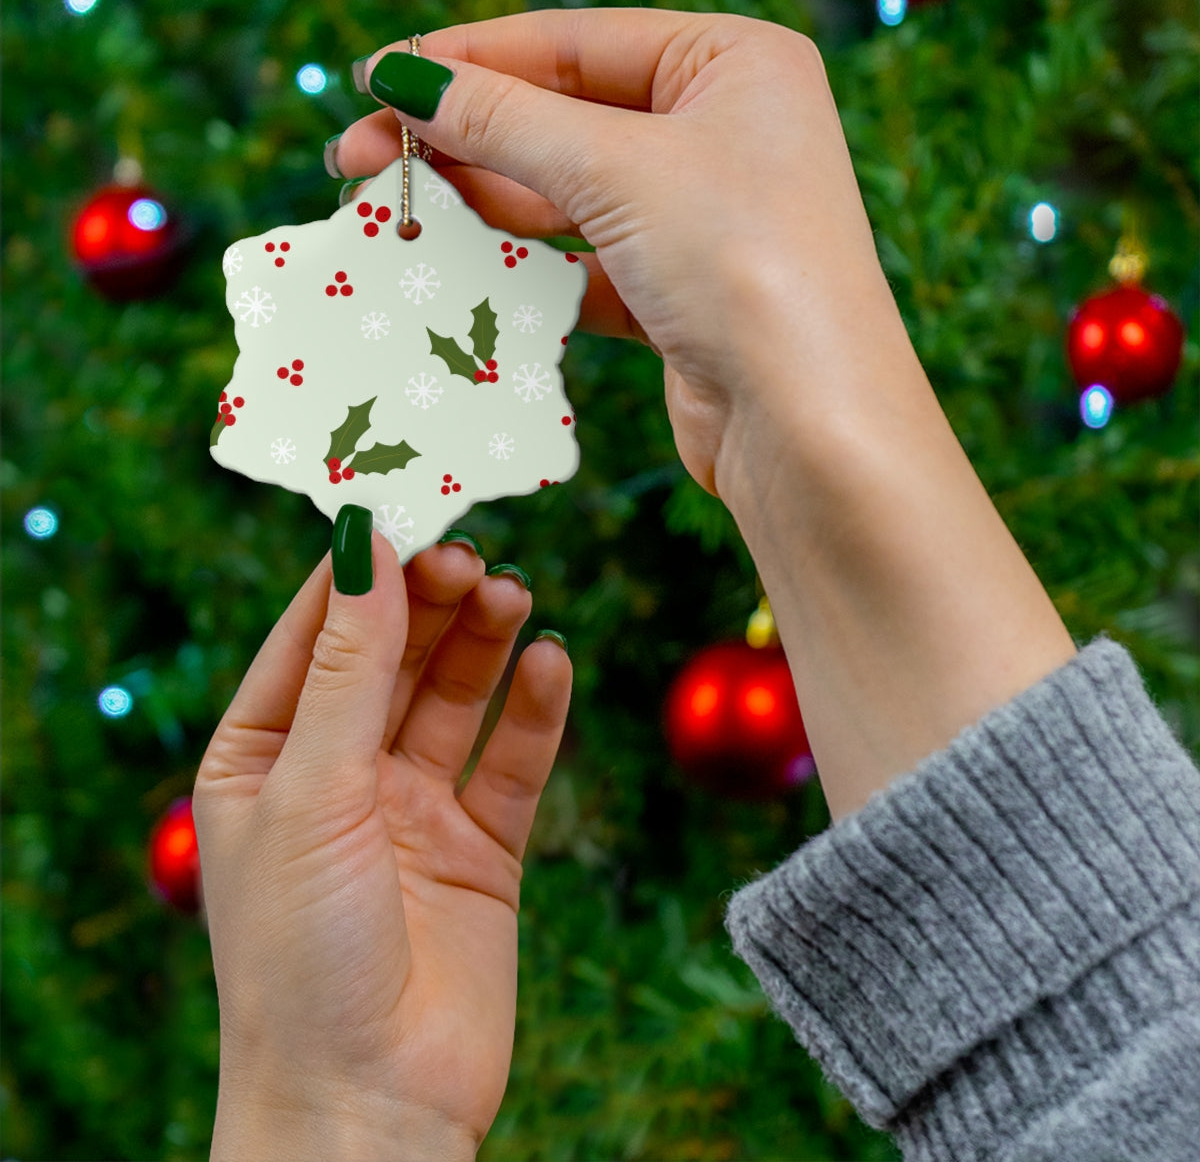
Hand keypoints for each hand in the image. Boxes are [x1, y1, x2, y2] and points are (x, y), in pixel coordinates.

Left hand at [193, 533, 570, 1159]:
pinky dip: (535, 711)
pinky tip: (552, 663)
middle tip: (473, 553)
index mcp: (264, 757)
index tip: (407, 503)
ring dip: (484, 642)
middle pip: (393, 656)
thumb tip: (365, 544)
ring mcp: (413, 810)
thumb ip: (348, 667)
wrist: (370, 1106)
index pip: (314, 634)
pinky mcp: (482, 848)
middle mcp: (339, 775)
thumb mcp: (312, 791)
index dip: (360, 569)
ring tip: (514, 594)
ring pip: (456, 697)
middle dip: (431, 600)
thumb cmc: (301, 956)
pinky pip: (513, 761)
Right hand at [335, 9, 894, 497]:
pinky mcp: (680, 294)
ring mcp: (702, 217)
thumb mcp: (618, 170)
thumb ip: (506, 121)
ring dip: (484, 205)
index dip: (467, 60)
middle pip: (564, 119)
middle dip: (462, 139)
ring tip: (396, 212)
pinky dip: (526, 268)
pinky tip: (461, 269)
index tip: (376, 79)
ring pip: (569, 195)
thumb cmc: (743, 267)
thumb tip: (405, 80)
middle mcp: (723, 131)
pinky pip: (585, 263)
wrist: (808, 427)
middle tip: (358, 159)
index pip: (573, 43)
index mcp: (733, 63)